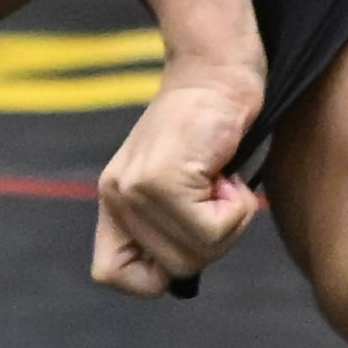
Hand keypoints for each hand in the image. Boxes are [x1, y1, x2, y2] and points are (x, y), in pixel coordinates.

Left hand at [92, 51, 263, 297]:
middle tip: (218, 193)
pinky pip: (212, 230)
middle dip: (212, 241)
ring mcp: (135, 188)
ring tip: (222, 178)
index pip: (110, 273)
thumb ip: (170, 227)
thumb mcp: (178, 185)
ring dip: (229, 221)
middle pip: (174, 271)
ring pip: (196, 253)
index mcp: (114, 201)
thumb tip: (179, 276)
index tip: (187, 240)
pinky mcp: (162, 179)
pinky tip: (227, 172)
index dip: (156, 274)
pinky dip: (237, 208)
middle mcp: (116, 196)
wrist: (218, 72)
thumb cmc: (211, 131)